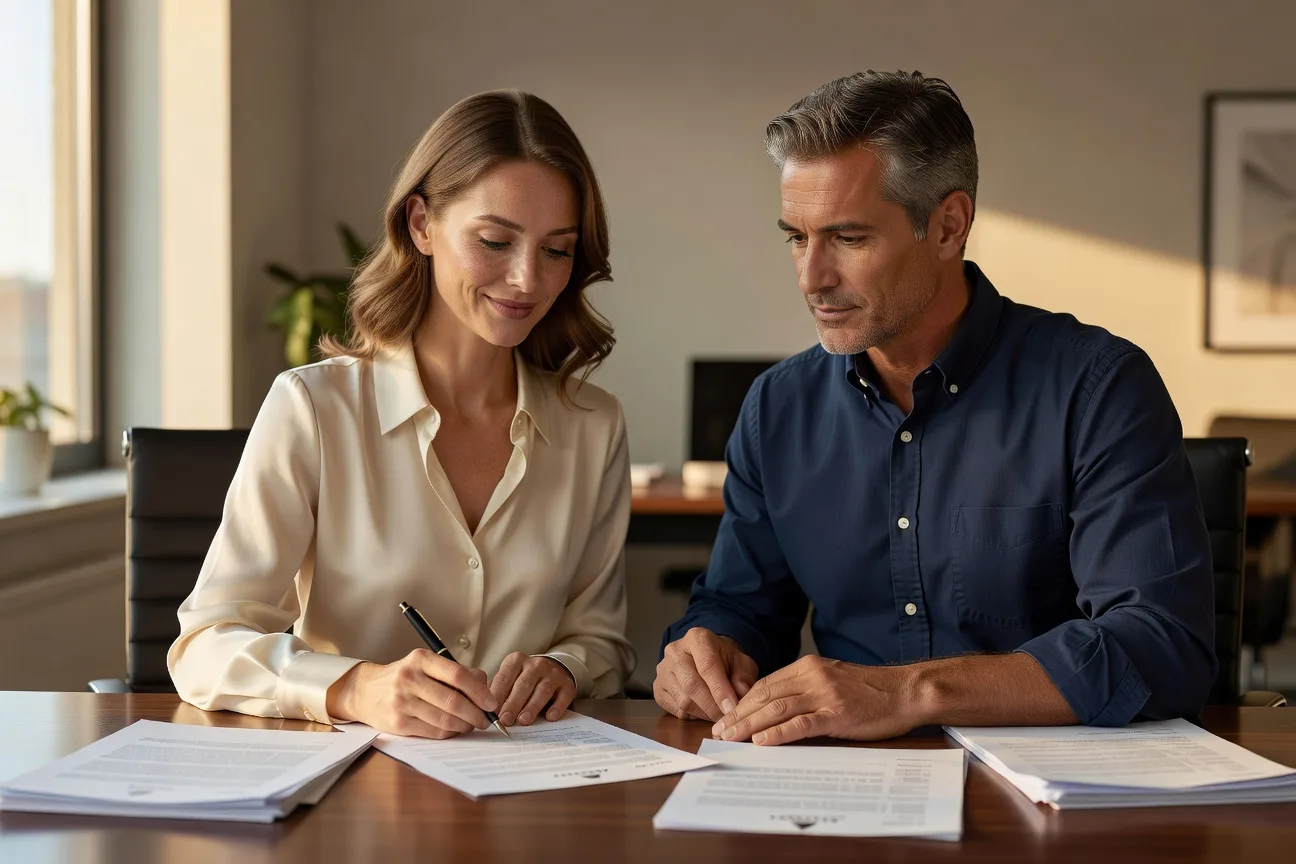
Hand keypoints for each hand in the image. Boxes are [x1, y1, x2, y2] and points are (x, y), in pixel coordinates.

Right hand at [325, 649, 497, 738]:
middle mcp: (410, 678)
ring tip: (472, 725)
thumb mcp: (426, 665)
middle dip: (476, 713)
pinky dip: (450, 733)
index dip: (480, 691)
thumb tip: (485, 686)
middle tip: (486, 719)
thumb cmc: (404, 677)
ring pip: (445, 719)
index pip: (458, 675)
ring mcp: (402, 702)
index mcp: (421, 659)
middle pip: (454, 701)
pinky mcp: (398, 723)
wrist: (365, 691)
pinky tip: (454, 729)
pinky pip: (433, 731)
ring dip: (465, 726)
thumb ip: (455, 672)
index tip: (492, 702)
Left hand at [490, 653, 576, 726]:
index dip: (497, 696)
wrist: (551, 672)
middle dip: (513, 703)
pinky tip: (550, 717)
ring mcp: (553, 673)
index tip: (491, 712)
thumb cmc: (522, 681)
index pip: (504, 678)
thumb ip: (496, 692)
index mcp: (516, 661)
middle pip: (523, 684)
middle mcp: (536, 664)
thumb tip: (481, 710)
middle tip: (505, 720)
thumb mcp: (508, 680)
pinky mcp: (567, 684)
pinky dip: (557, 707)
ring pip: (542, 690)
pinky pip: (563, 695)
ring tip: (523, 721)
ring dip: (532, 706)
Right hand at [654, 627, 758, 721]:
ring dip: (703, 714)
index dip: (720, 689)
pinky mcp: (658, 687)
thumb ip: (743, 676)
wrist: (706, 657)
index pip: (707, 665)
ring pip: (682, 700)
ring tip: (718, 715)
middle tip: (727, 718)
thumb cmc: (724, 660)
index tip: (732, 708)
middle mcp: (675, 651)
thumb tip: (742, 693)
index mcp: (697, 638)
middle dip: (712, 706)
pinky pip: (675, 709)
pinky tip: (703, 712)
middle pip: (691, 684)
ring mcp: (663, 670)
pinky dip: (692, 716)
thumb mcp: (741, 662)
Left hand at [711, 655, 918, 744]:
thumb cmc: (871, 691)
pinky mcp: (838, 714)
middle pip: (765, 696)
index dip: (741, 702)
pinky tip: (762, 741)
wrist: (905, 691)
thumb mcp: (832, 680)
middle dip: (738, 715)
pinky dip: (778, 733)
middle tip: (719, 732)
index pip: (764, 684)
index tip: (725, 717)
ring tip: (731, 738)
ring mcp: (825, 695)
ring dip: (749, 725)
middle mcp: (812, 677)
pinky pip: (801, 724)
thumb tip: (776, 708)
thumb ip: (806, 689)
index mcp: (808, 668)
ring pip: (777, 709)